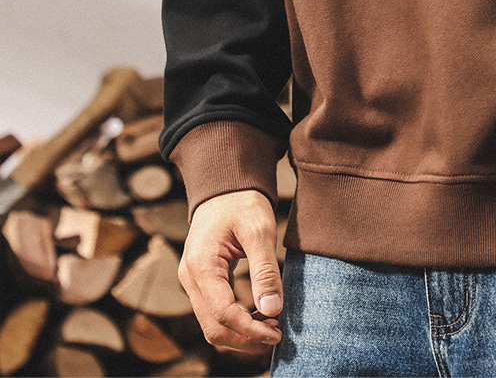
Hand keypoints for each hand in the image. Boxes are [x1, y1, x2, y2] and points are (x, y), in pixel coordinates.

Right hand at [177, 189, 283, 357]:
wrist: (225, 187)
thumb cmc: (242, 203)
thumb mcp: (259, 231)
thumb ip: (265, 271)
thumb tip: (273, 309)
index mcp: (200, 265)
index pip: (223, 312)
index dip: (250, 329)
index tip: (277, 332)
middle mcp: (189, 278)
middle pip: (213, 326)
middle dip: (244, 338)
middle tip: (276, 334)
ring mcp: (192, 281)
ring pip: (211, 324)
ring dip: (240, 333)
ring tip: (271, 327)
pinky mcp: (201, 282)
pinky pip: (214, 311)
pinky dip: (236, 321)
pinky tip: (259, 315)